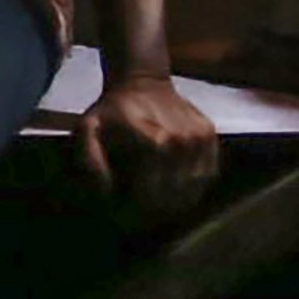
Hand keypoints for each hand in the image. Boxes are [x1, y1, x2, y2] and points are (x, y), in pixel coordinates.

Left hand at [75, 68, 217, 219]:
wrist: (142, 82)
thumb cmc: (112, 110)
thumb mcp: (88, 132)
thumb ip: (91, 164)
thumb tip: (105, 197)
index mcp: (155, 144)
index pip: (150, 198)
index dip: (134, 214)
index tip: (120, 217)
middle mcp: (184, 143)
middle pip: (172, 199)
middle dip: (152, 214)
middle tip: (136, 216)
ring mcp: (201, 140)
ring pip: (192, 193)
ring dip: (173, 205)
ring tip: (154, 205)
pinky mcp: (210, 138)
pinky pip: (207, 178)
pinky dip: (191, 190)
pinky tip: (172, 190)